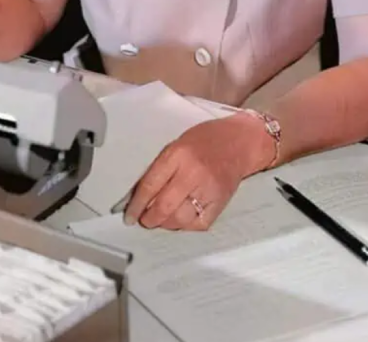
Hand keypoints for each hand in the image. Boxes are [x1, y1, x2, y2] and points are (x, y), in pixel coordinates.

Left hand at [121, 114, 273, 231]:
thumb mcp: (177, 144)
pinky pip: (198, 223)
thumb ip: (161, 168)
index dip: (136, 204)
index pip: (151, 184)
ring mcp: (208, 190)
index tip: (129, 215)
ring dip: (165, 224)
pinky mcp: (220, 203)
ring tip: (159, 221)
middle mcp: (193, 173)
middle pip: (164, 206)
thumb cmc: (204, 140)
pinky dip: (185, 226)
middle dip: (149, 219)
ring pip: (180, 219)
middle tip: (143, 221)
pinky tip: (179, 221)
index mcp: (178, 154)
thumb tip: (142, 194)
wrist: (239, 142)